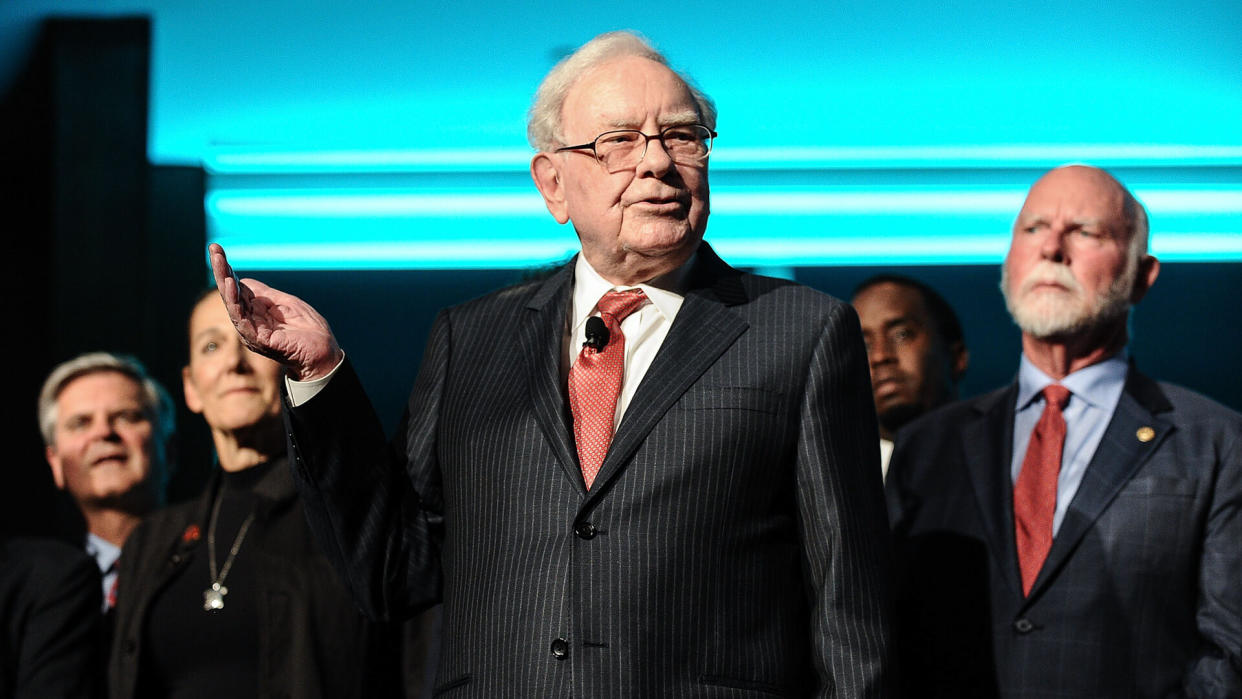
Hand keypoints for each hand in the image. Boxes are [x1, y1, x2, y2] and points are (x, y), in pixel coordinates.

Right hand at [209, 243, 343, 380]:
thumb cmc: (309, 331)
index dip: (228, 270)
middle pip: (231, 295)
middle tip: (213, 250)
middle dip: (221, 272)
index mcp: (257, 312)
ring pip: (233, 307)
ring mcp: (254, 332)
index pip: (238, 288)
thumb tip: (242, 280)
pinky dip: (236, 305)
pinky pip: (243, 322)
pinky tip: (232, 287)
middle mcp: (251, 321)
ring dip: (226, 286)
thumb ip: (265, 294)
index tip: (217, 249)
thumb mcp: (287, 304)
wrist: (324, 354)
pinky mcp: (260, 341)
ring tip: (221, 266)